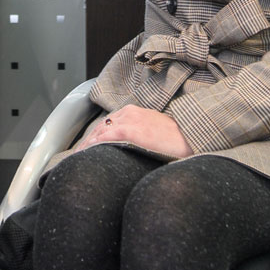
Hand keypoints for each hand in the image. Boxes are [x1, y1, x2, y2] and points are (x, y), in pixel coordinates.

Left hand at [72, 104, 191, 159]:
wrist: (191, 136)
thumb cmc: (177, 138)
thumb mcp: (155, 131)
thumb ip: (141, 134)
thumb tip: (132, 147)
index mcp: (134, 112)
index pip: (108, 123)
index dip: (96, 135)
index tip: (88, 147)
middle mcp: (128, 113)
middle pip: (101, 127)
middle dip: (89, 140)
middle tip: (79, 154)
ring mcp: (128, 120)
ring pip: (99, 132)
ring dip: (87, 144)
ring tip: (79, 157)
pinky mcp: (129, 130)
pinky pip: (105, 137)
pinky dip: (93, 145)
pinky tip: (86, 153)